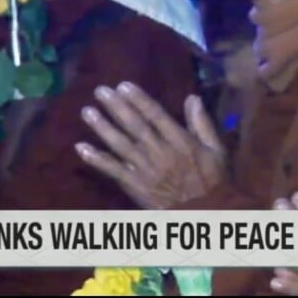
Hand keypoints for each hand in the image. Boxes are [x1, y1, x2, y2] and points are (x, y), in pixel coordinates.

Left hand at [77, 82, 226, 209]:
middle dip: (117, 107)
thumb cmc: (211, 179)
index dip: (139, 100)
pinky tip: (81, 148)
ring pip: (121, 145)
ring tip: (88, 112)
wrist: (203, 212)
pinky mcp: (135, 185)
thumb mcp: (215, 149)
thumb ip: (202, 124)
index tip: (123, 85)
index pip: (156, 115)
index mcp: (181, 142)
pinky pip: (114, 171)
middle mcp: (161, 152)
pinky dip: (97, 160)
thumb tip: (193, 98)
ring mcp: (145, 169)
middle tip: (100, 91)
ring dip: (103, 128)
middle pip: (135, 126)